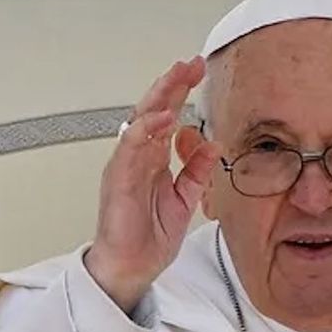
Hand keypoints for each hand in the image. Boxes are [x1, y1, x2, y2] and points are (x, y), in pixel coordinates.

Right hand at [88, 56, 221, 312]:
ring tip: (177, 78)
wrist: (131, 268)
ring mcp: (126, 166)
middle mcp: (138, 157)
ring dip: (159, 97)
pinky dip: (146, 129)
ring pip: (140, 120)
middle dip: (172, 84)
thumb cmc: (148, 237)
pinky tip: (163, 117)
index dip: (182, 92)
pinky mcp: (118, 179)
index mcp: (153, 160)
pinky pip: (131, 147)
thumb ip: (197, 171)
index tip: (199, 71)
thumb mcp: (184, 199)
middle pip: (153, 110)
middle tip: (190, 64)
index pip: (167, 116)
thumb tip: (213, 145)